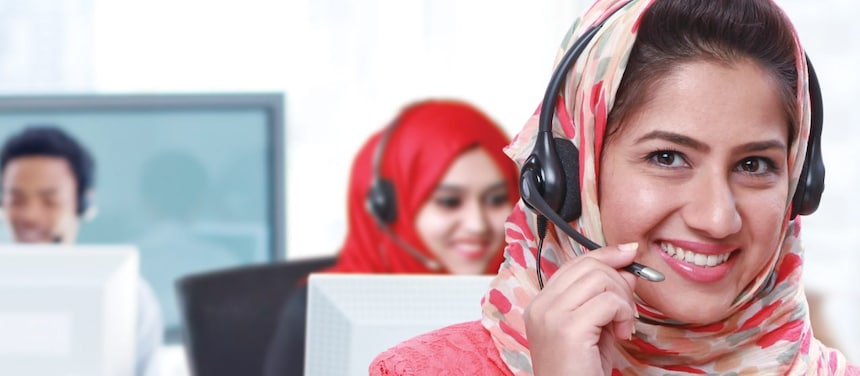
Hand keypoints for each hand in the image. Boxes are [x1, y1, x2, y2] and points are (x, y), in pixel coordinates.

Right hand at [524, 243, 638, 375]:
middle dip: (619, 281)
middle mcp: (541, 306)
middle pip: (589, 266)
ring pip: (600, 279)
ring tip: (623, 326)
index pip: (575, 264)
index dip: (605, 255)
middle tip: (627, 311)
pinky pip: (608, 302)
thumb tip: (625, 268)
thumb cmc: (581, 373)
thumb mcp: (593, 328)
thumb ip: (604, 298)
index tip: (628, 253)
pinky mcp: (567, 328)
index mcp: (541, 304)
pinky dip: (624, 314)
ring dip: (623, 300)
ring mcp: (551, 315)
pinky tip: (622, 334)